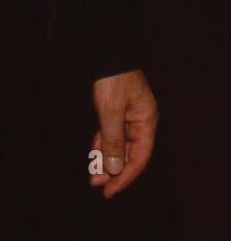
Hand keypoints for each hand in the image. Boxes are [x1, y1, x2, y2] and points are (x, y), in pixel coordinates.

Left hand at [89, 69, 157, 198]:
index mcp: (146, 122)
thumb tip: (115, 170)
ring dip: (106, 159)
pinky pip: (111, 134)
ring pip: (119, 145)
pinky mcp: (116, 111)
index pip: (139, 158)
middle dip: (113, 170)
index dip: (124, 177)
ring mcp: (128, 117)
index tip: (110, 191)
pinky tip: (94, 154)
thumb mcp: (110, 109)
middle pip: (129, 154)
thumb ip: (113, 140)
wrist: (107, 49)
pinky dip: (102, 144)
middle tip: (96, 183)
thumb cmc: (112, 77)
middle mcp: (140, 122)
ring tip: (93, 174)